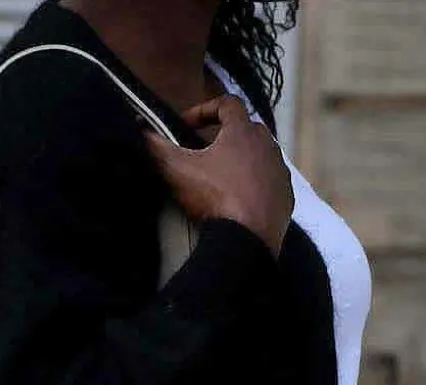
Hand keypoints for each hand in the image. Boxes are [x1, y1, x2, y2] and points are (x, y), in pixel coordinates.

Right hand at [144, 95, 293, 258]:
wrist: (248, 239)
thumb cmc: (215, 198)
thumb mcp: (177, 171)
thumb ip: (156, 147)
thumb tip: (139, 130)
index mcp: (243, 131)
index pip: (227, 103)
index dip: (204, 109)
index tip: (185, 125)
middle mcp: (267, 146)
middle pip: (247, 129)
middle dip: (225, 136)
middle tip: (204, 152)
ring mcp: (280, 173)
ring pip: (260, 157)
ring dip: (242, 161)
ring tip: (221, 178)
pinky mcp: (286, 199)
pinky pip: (269, 185)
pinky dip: (255, 187)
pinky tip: (239, 202)